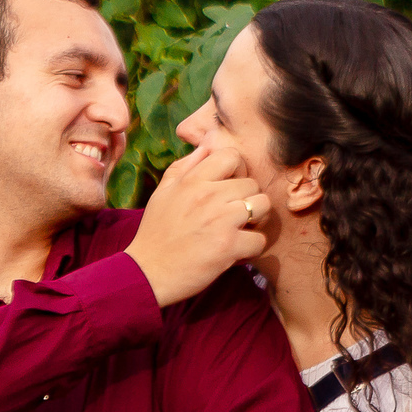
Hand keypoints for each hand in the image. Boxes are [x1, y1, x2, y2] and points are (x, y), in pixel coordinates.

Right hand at [125, 146, 269, 306]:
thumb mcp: (164, 190)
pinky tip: (236, 251)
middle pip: (252, 184)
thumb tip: (208, 140)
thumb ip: (187, 164)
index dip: (237, 171)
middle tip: (232, 216)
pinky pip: (260, 239)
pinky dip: (251, 248)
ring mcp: (221, 220)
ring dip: (255, 220)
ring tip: (240, 230)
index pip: (232, 156)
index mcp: (193, 180)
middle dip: (246, 200)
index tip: (229, 189)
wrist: (148, 272)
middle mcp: (209, 195)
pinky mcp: (228, 247)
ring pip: (262, 206)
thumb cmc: (157, 231)